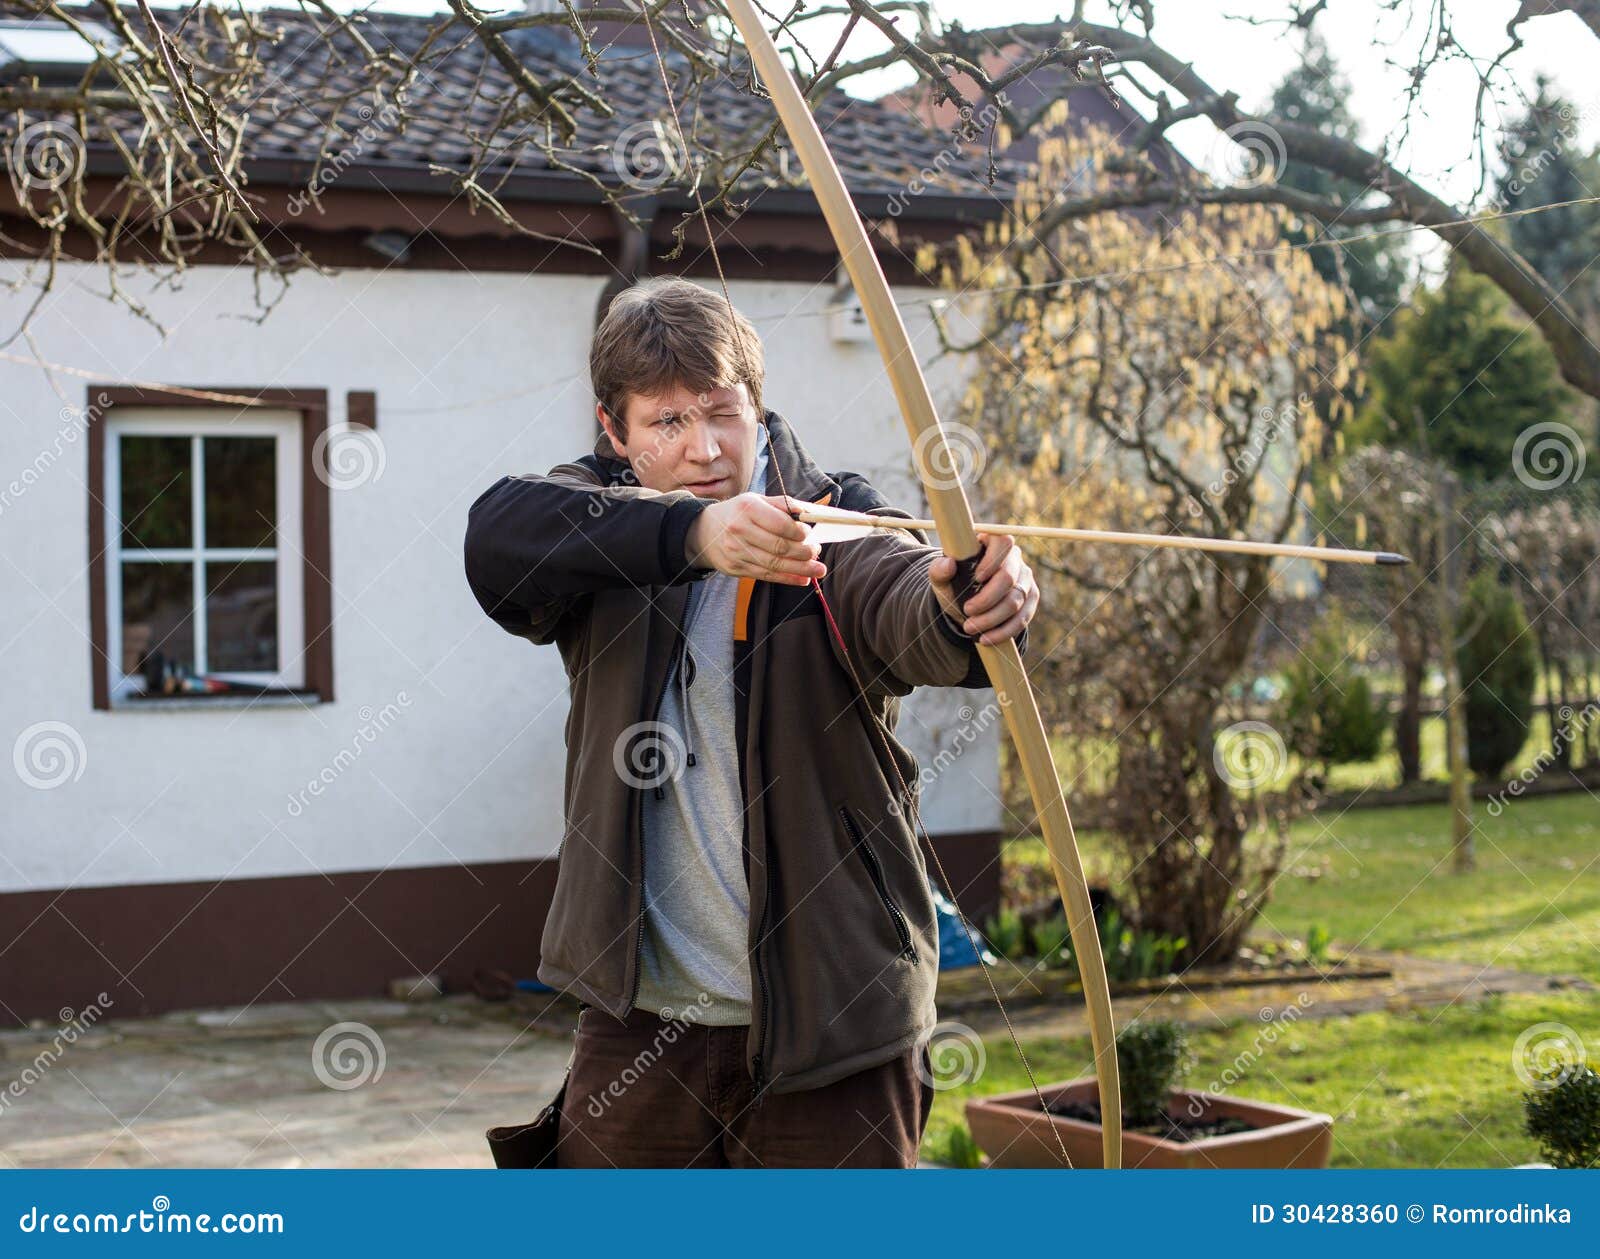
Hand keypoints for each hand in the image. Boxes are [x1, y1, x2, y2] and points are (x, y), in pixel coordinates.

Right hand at [685, 493, 825, 585]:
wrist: (704, 532)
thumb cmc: (737, 513)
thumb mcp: (756, 500)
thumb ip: (782, 504)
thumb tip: (808, 513)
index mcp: (747, 509)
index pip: (779, 524)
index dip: (799, 532)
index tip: (811, 534)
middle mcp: (740, 530)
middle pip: (779, 546)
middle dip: (804, 552)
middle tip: (817, 552)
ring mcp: (737, 552)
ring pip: (775, 564)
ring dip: (801, 569)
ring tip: (819, 569)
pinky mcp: (737, 568)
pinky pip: (767, 575)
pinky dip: (788, 578)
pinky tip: (804, 578)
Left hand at [929, 533, 1037, 644]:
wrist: (965, 604)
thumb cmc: (954, 583)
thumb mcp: (941, 578)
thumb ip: (939, 570)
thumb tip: (948, 564)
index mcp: (993, 543)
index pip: (1003, 543)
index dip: (992, 561)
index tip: (976, 578)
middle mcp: (1014, 558)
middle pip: (1009, 577)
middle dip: (987, 598)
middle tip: (967, 611)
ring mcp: (1025, 579)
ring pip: (1015, 601)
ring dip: (992, 618)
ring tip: (970, 628)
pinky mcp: (1030, 600)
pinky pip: (1022, 618)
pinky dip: (1004, 631)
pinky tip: (987, 638)